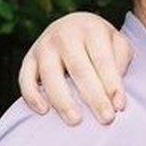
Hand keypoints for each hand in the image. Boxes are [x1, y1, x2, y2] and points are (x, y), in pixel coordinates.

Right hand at [18, 12, 132, 125]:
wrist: (73, 25)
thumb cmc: (100, 41)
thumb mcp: (117, 42)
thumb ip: (120, 61)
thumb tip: (115, 92)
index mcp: (91, 29)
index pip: (102, 59)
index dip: (112, 84)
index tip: (120, 107)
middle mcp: (65, 35)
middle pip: (79, 69)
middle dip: (94, 97)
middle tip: (106, 119)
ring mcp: (44, 46)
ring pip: (50, 76)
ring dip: (63, 101)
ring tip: (76, 121)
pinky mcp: (28, 58)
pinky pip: (25, 79)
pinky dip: (32, 95)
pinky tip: (44, 111)